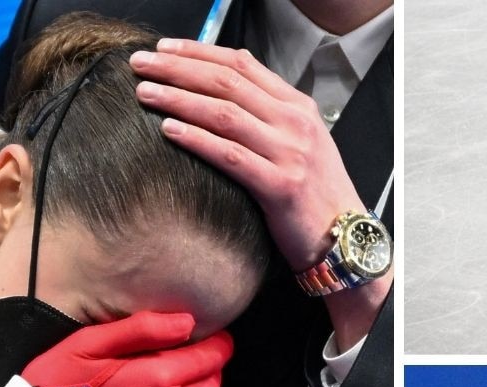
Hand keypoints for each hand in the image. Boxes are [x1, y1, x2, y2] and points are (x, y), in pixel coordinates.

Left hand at [130, 40, 364, 272]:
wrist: (345, 238)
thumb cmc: (315, 194)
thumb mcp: (300, 143)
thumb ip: (268, 116)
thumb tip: (222, 94)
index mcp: (298, 106)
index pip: (243, 64)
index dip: (199, 52)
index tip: (164, 48)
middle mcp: (295, 123)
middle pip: (227, 82)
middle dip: (178, 69)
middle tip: (141, 64)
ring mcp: (290, 153)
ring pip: (225, 113)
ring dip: (179, 99)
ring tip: (145, 93)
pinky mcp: (281, 186)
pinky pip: (230, 155)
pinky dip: (197, 139)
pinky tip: (168, 131)